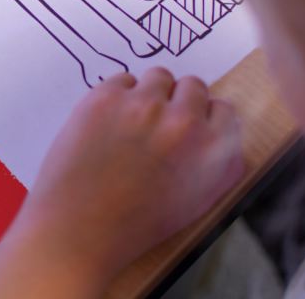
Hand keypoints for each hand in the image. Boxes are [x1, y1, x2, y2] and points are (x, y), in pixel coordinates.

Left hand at [0, 68, 243, 298]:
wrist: (79, 227)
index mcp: (212, 150)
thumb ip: (217, 164)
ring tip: (133, 121)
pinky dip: (117, 96)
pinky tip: (108, 123)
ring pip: (158, 76)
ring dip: (150, 94)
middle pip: (193, 86)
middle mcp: (183, 121)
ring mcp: (142, 104)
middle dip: (179, 101)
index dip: (205, 117)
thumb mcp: (196, 202)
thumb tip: (217, 134)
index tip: (190, 124)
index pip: (224, 110)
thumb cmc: (136, 223)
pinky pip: (122, 79)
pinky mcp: (106, 96)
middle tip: (159, 122)